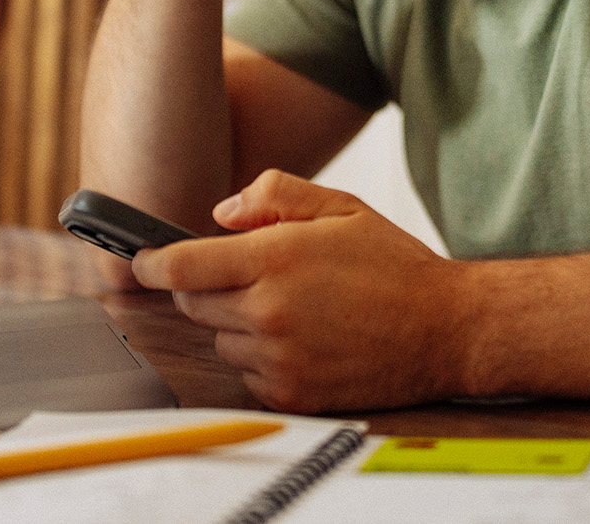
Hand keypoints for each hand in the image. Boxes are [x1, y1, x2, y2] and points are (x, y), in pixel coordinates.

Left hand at [130, 171, 470, 412]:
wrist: (447, 329)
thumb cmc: (395, 266)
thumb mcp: (341, 207)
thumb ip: (274, 196)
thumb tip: (220, 214)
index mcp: (276, 258)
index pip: (180, 267)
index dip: (151, 263)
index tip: (143, 261)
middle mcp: (269, 311)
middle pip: (193, 304)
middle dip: (205, 287)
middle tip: (247, 276)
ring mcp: (278, 358)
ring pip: (221, 340)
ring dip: (238, 323)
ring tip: (293, 309)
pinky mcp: (291, 393)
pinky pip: (248, 374)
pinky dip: (262, 358)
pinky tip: (304, 339)